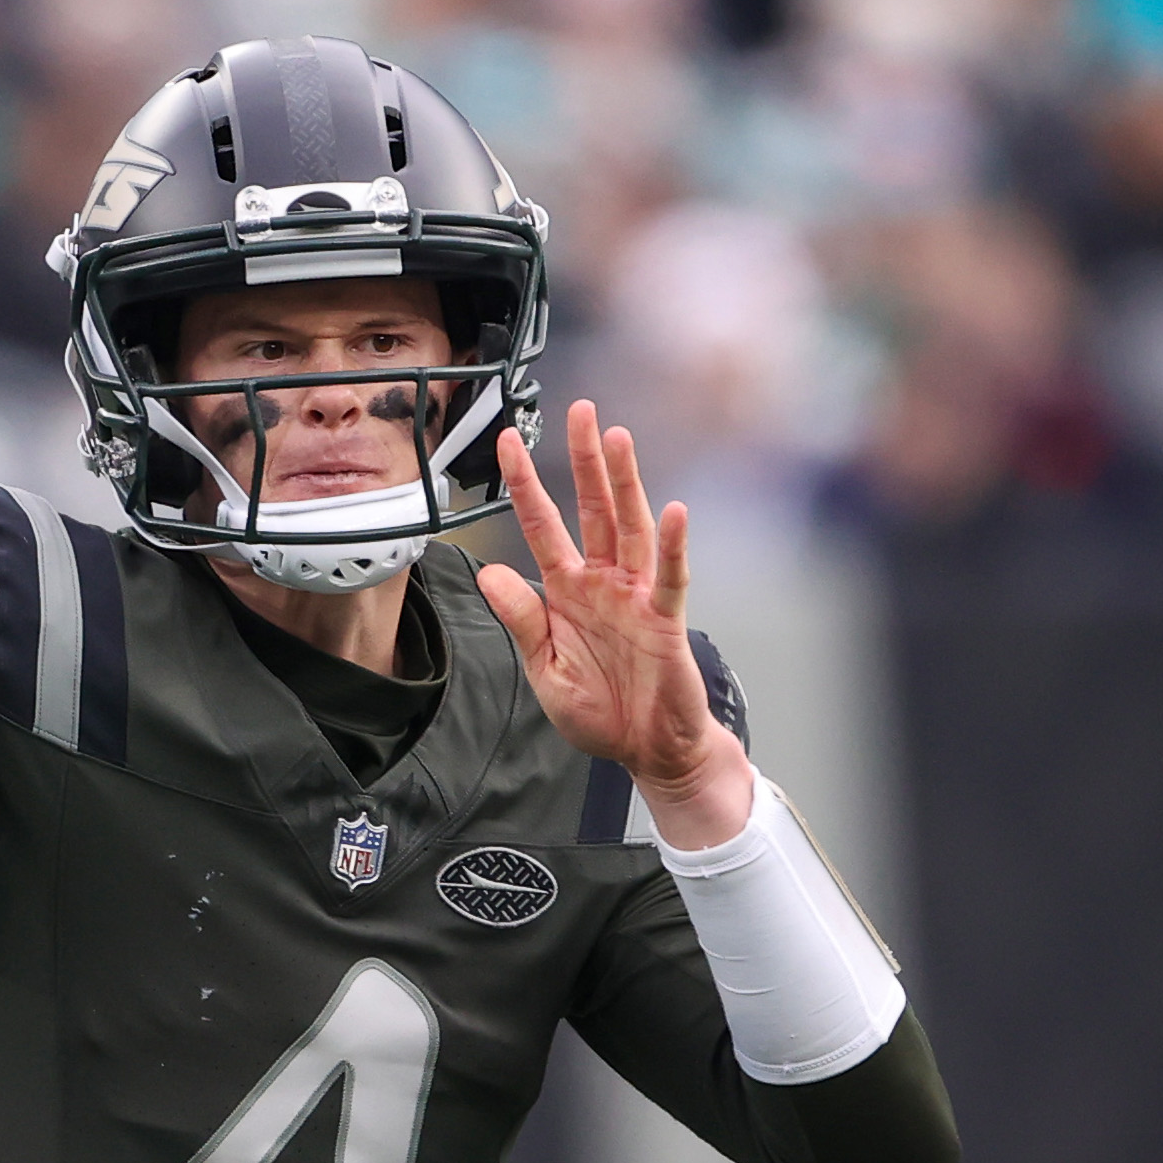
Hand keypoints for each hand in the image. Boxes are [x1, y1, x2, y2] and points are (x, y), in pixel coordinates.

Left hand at [477, 399, 754, 849]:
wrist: (645, 751)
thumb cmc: (600, 712)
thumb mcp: (544, 669)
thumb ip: (522, 621)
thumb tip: (490, 574)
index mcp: (567, 592)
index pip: (542, 527)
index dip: (524, 485)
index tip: (506, 443)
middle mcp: (603, 583)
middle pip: (593, 509)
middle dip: (586, 460)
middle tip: (580, 411)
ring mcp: (637, 596)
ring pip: (630, 527)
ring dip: (626, 483)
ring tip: (618, 439)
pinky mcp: (666, 620)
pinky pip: (669, 576)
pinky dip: (671, 545)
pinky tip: (672, 513)